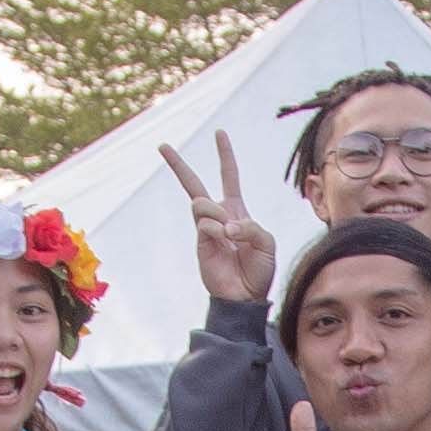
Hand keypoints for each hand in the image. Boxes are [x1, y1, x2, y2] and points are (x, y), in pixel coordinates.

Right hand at [158, 134, 271, 307]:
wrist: (246, 296)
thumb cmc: (259, 270)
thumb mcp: (267, 243)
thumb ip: (252, 227)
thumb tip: (227, 224)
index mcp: (236, 210)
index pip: (229, 176)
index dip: (225, 155)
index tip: (219, 133)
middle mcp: (218, 215)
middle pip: (193, 184)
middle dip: (178, 164)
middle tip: (162, 146)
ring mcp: (206, 228)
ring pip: (201, 202)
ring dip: (219, 214)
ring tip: (231, 234)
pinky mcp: (199, 241)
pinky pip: (205, 223)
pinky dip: (219, 230)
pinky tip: (226, 242)